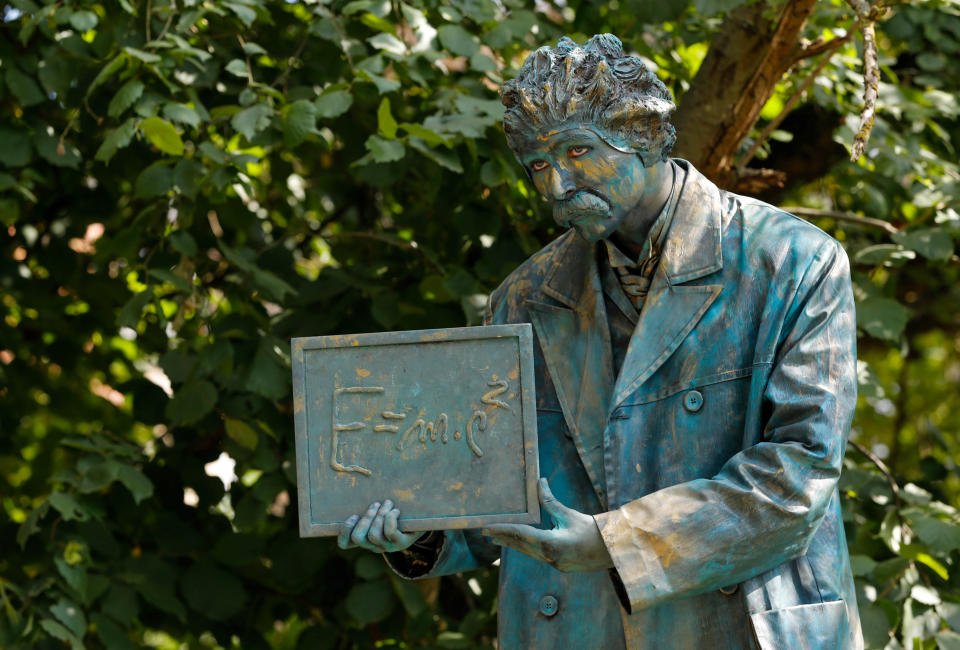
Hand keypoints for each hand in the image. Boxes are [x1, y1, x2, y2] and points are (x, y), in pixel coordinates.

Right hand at [337, 499, 422, 552]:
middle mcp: (374, 546)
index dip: (344, 531)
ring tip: (387, 503)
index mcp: (365, 538)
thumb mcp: (380, 509)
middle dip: (365, 518)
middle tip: (375, 504)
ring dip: (379, 515)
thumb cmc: (397, 511)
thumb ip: (368, 505)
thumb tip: (355, 487)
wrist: (422, 519)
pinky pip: (390, 533)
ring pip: (373, 535)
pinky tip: (396, 511)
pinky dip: (390, 518)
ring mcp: (388, 547)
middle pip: (358, 538)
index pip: (344, 544)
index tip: (353, 515)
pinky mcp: (402, 544)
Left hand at [482, 478, 612, 572]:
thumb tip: (538, 482)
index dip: (502, 529)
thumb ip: (550, 501)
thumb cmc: (592, 530)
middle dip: (502, 537)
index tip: (487, 526)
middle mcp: (549, 557)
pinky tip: (518, 543)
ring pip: (527, 552)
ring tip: (495, 538)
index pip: (520, 535)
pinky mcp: (558, 566)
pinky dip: (525, 548)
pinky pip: (536, 555)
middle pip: (520, 545)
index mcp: (551, 544)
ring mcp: (553, 564)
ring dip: (511, 544)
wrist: (612, 550)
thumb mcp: (569, 514)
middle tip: (484, 531)